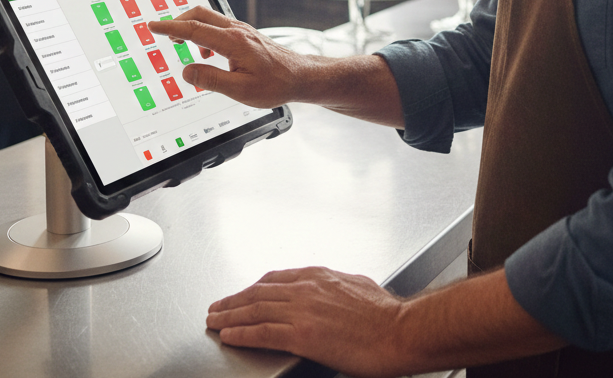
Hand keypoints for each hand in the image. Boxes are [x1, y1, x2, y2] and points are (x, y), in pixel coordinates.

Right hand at [148, 6, 311, 107]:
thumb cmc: (275, 83)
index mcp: (233, 41)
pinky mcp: (245, 35)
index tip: (153, 26)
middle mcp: (237, 30)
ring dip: (191, 27)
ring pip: (209, 18)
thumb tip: (186, 71)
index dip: (170, 28)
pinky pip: (218, 27)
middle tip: (162, 33)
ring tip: (182, 46)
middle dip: (177, 21)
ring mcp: (242, 30)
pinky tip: (207, 54)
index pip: (194, 29)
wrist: (300, 76)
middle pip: (199, 14)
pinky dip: (204, 34)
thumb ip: (210, 80)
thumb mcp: (240, 90)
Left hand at [207, 267, 408, 377]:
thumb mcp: (357, 285)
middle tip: (216, 307)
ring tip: (214, 321)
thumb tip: (333, 289)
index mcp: (319, 276)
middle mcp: (306, 288)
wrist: (399, 330)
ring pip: (255, 310)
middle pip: (258, 292)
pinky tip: (229, 336)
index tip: (241, 294)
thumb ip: (336, 286)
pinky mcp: (302, 335)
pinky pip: (262, 333)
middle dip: (233, 300)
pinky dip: (242, 334)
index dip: (252, 288)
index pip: (274, 279)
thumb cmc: (386, 314)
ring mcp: (302, 311)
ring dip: (229, 316)